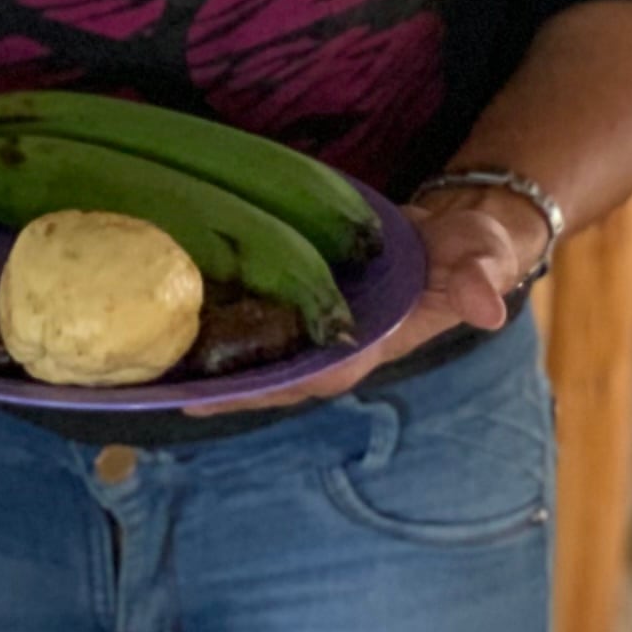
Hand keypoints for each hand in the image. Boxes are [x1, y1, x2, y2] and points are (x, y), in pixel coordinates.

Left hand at [183, 193, 532, 413]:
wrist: (455, 233)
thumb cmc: (469, 252)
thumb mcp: (481, 258)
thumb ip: (479, 281)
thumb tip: (487, 309)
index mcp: (372, 345)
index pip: (313, 376)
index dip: (264, 388)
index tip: (212, 398)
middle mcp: (335, 345)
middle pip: (268, 377)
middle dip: (215, 384)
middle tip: (156, 384)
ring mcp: (316, 327)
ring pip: (254, 356)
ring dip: (205, 362)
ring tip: (143, 364)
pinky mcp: (301, 301)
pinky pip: (254, 321)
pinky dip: (213, 326)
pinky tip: (167, 323)